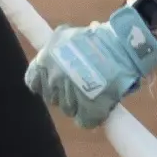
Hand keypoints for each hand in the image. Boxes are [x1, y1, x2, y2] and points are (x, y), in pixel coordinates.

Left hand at [24, 5, 156, 128]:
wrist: (124, 46)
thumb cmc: (99, 38)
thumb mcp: (68, 36)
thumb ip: (57, 50)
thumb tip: (56, 60)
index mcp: (45, 61)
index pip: (33, 81)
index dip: (44, 82)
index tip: (56, 80)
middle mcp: (53, 79)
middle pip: (52, 97)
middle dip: (64, 92)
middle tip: (81, 83)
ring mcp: (69, 96)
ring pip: (68, 109)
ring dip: (78, 103)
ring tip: (94, 91)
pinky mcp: (88, 110)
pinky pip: (84, 121)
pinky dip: (91, 116)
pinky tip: (99, 105)